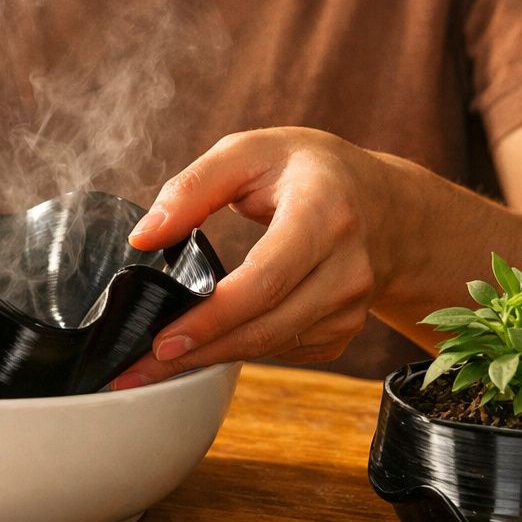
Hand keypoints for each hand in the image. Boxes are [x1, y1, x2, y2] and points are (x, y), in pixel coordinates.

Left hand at [113, 127, 389, 387]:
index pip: (265, 280)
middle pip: (267, 327)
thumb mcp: (249, 152)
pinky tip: (209, 346)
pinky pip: (285, 351)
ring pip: (273, 347)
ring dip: (213, 359)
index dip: (212, 318)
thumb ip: (193, 188)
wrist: (382, 202)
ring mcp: (352, 304)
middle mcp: (348, 266)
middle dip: (199, 353)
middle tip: (140, 370)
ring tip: (158, 365)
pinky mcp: (344, 329)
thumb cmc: (307, 170)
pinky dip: (242, 351)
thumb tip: (144, 236)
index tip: (162, 341)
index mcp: (324, 214)